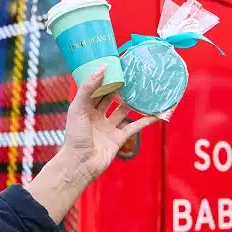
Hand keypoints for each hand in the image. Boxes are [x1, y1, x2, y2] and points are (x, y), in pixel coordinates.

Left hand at [59, 66, 158, 184]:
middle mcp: (97, 117)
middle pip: (111, 99)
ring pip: (124, 111)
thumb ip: (88, 88)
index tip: (118, 67)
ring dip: (134, 102)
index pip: (97, 90)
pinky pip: (134, 127)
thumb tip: (102, 67)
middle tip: (134, 75)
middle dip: (121, 88)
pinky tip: (156, 114)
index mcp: (85, 109)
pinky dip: (146, 121)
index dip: (106, 79)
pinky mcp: (118, 139)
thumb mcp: (78, 108)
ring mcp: (108, 128)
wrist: (79, 164)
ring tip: (145, 90)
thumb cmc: (75, 136)